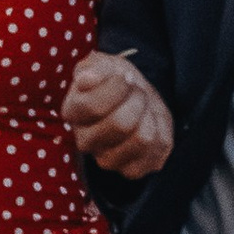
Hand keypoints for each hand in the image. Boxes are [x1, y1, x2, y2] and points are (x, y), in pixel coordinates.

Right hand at [64, 52, 173, 178]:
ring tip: (144, 108)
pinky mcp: (131, 170)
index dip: (116, 87)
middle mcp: (85, 141)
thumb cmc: (116, 79)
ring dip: (150, 116)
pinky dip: (160, 135)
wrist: (135, 95)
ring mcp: (107, 159)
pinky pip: (154, 156)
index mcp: (73, 112)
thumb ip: (94, 67)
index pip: (93, 106)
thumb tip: (88, 79)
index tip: (124, 77)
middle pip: (120, 124)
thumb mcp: (104, 63)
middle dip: (138, 100)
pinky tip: (150, 126)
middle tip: (137, 92)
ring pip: (142, 140)